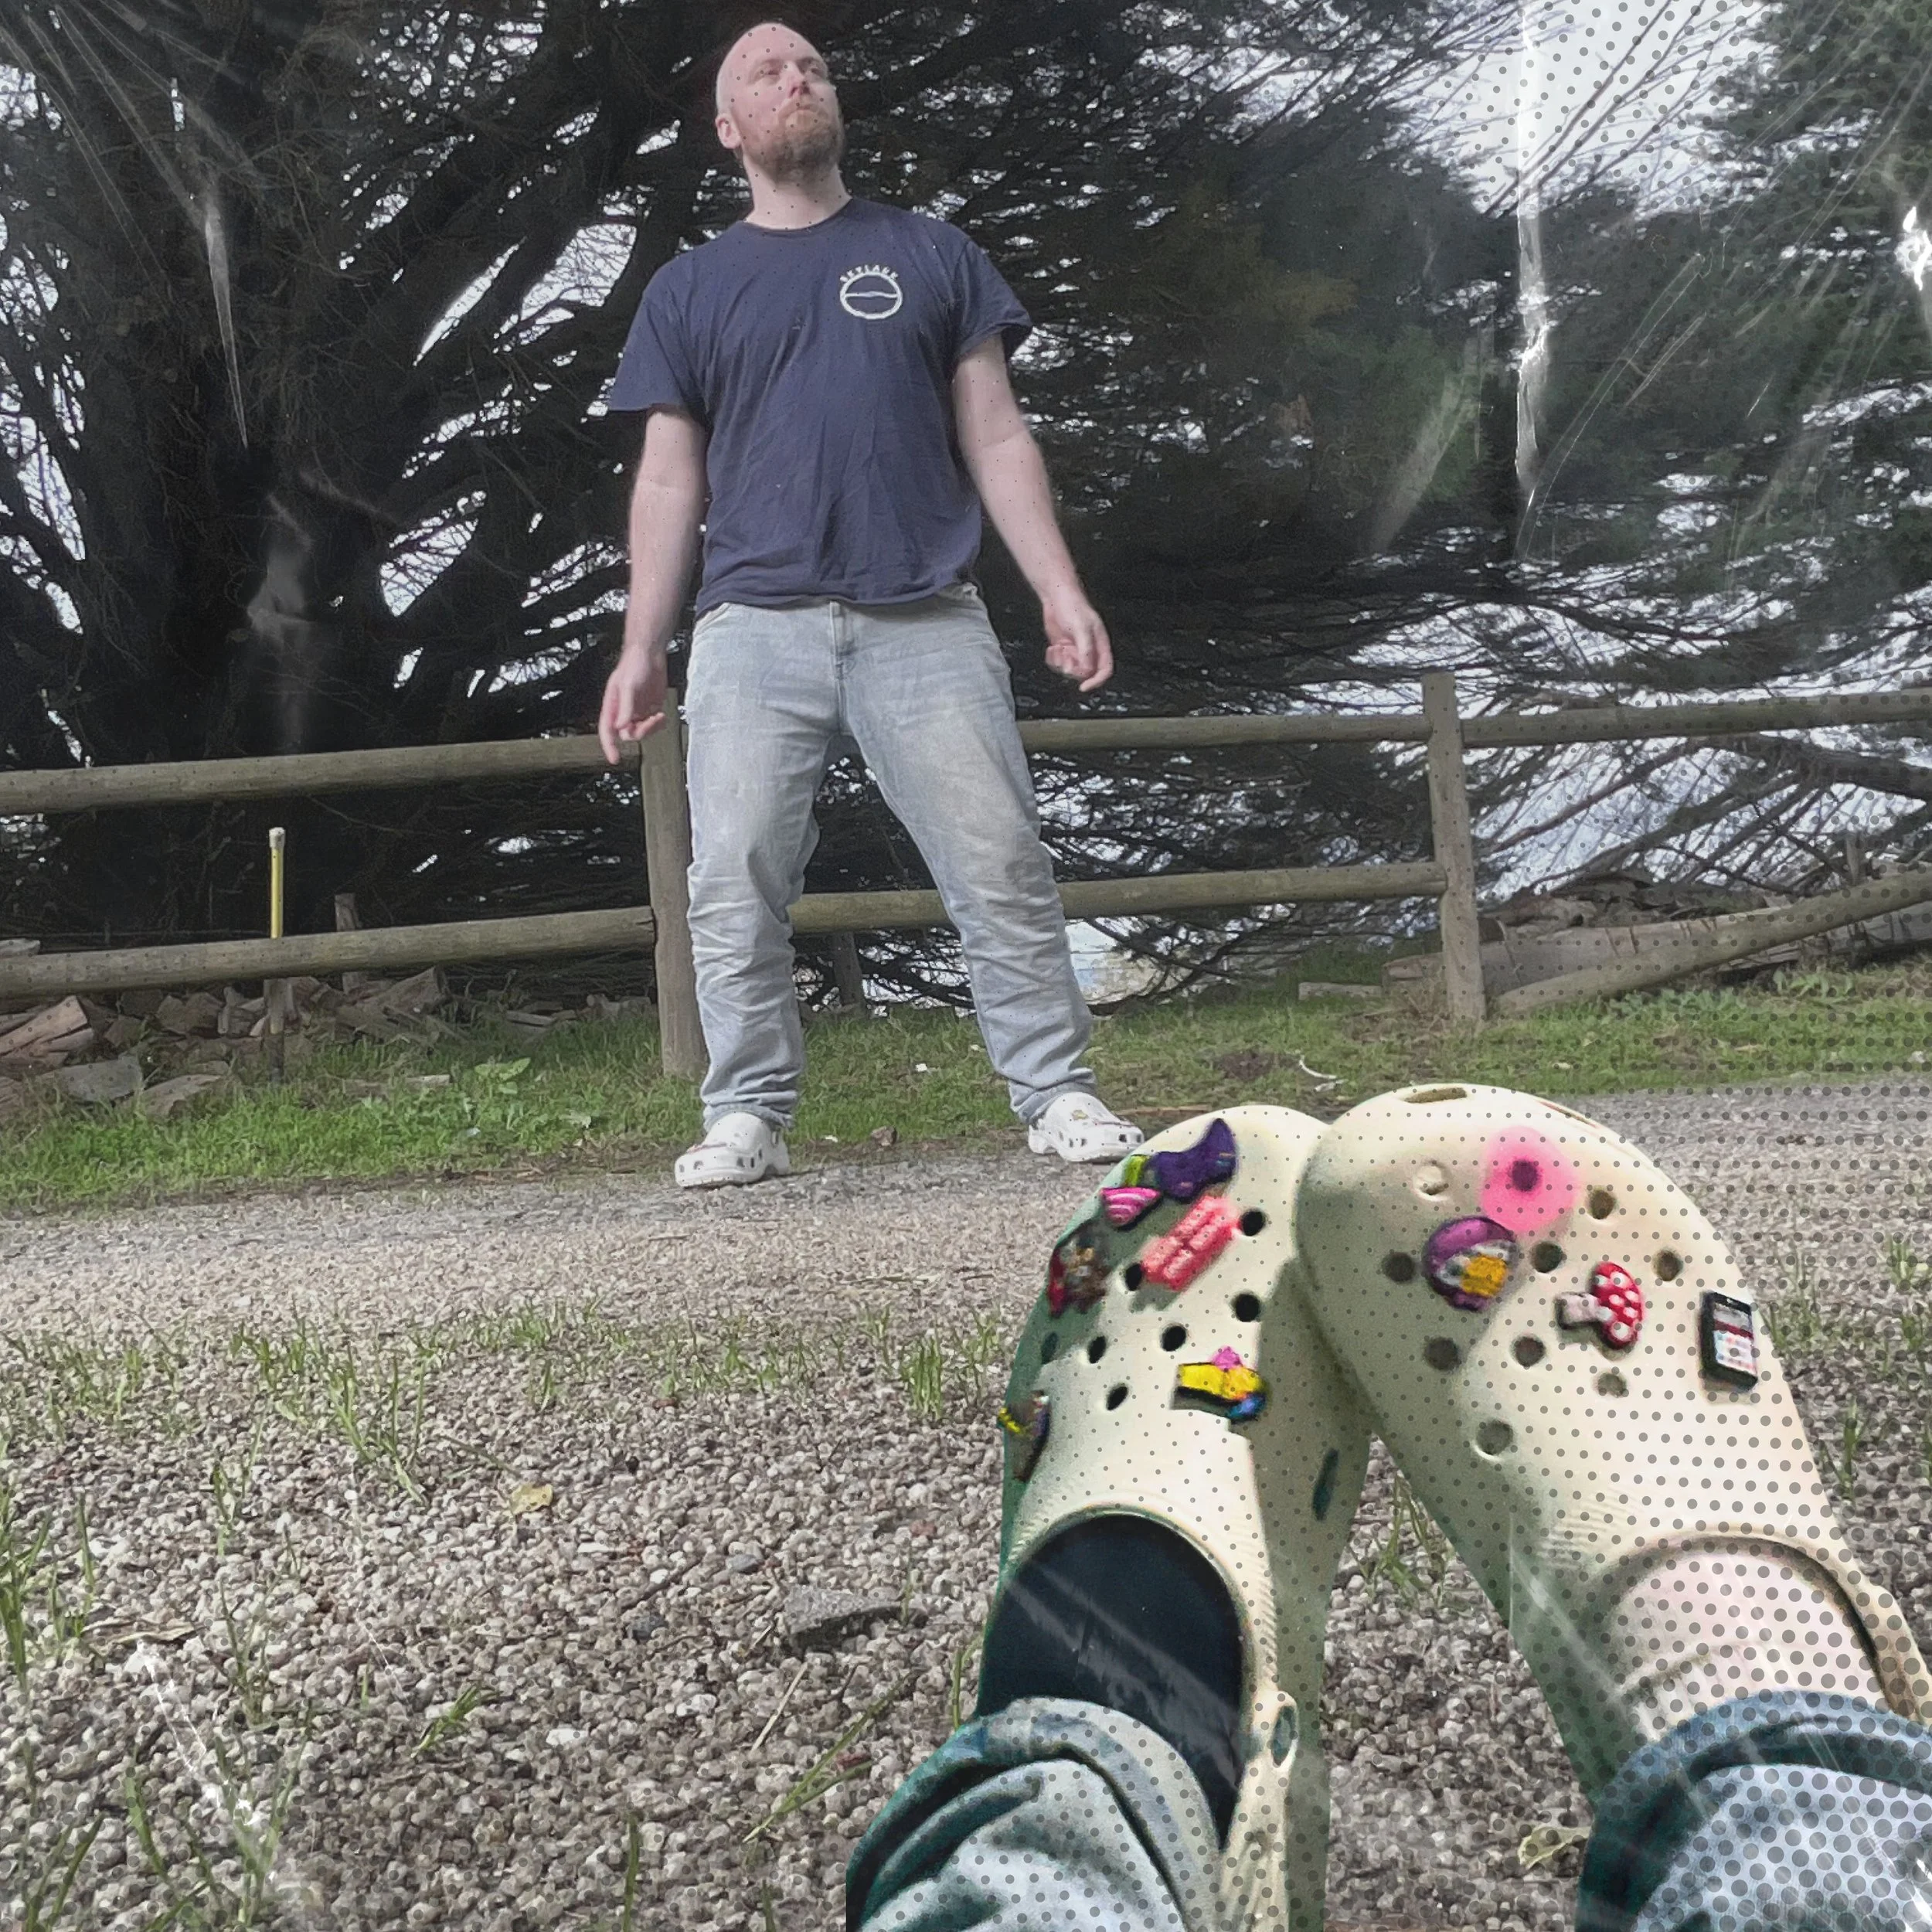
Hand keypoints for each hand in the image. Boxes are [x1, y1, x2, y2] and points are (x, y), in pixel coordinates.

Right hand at [598, 645, 668, 763]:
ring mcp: (637, 711)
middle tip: (651, 721)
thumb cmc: (634, 665)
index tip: (614, 758)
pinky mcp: (650, 709)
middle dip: (640, 731)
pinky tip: (661, 715)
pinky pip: (653, 725)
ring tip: (658, 716)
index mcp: (612, 707)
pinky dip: (659, 724)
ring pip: (642, 732)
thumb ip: (625, 708)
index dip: (609, 746)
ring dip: (651, 728)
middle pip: (628, 734)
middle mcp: (624, 712)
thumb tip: (621, 727)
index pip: (607, 731)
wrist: (651, 655)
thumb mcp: (627, 686)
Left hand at [1041, 586, 1112, 692]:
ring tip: (1058, 649)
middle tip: (1066, 657)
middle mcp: (1089, 650)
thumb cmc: (1073, 606)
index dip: (1096, 681)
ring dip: (1061, 663)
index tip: (1084, 687)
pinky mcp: (1063, 649)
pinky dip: (1053, 660)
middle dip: (1073, 668)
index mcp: (1100, 644)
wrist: (1055, 597)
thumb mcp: (1081, 628)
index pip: (1104, 670)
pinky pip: (1059, 664)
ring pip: (1070, 670)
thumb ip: (1085, 650)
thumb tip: (1086, 670)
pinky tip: (1053, 648)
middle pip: (1085, 673)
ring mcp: (1075, 650)